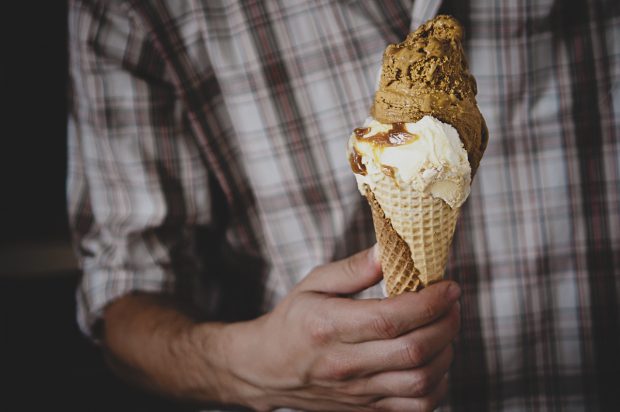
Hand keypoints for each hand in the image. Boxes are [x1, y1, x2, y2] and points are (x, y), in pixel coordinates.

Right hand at [214, 245, 460, 410]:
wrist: (268, 369)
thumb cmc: (293, 320)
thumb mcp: (314, 283)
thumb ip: (354, 268)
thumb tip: (390, 250)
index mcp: (328, 327)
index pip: (390, 320)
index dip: (429, 302)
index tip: (448, 286)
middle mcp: (344, 365)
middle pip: (413, 351)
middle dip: (446, 323)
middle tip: (452, 302)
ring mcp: (358, 393)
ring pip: (421, 383)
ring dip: (446, 352)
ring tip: (445, 326)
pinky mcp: (368, 409)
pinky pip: (417, 406)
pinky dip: (438, 383)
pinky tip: (434, 359)